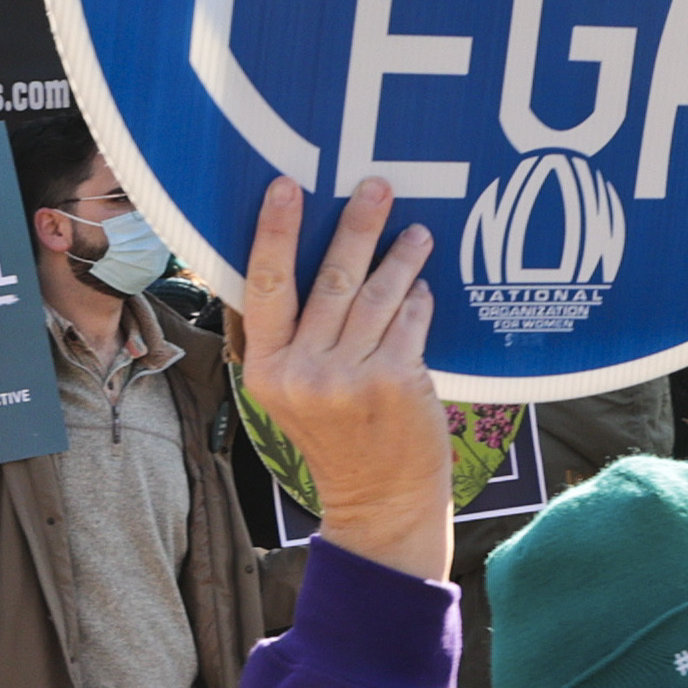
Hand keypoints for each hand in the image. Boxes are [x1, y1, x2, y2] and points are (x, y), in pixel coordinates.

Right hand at [237, 176, 445, 579]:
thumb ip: (295, 339)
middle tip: (375, 185)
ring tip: (417, 233)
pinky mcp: (395, 380)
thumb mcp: (292, 395)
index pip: (264, 286)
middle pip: (327, 278)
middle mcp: (302, 372)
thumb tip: (310, 263)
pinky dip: (417, 300)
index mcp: (266, 370)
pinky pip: (409, 320)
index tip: (285, 187)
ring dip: (400, 257)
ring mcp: (349, 377)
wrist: (380, 502)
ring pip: (376, 294)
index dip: (274, 232)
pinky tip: (423, 288)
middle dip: (354, 226)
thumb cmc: (339, 441)